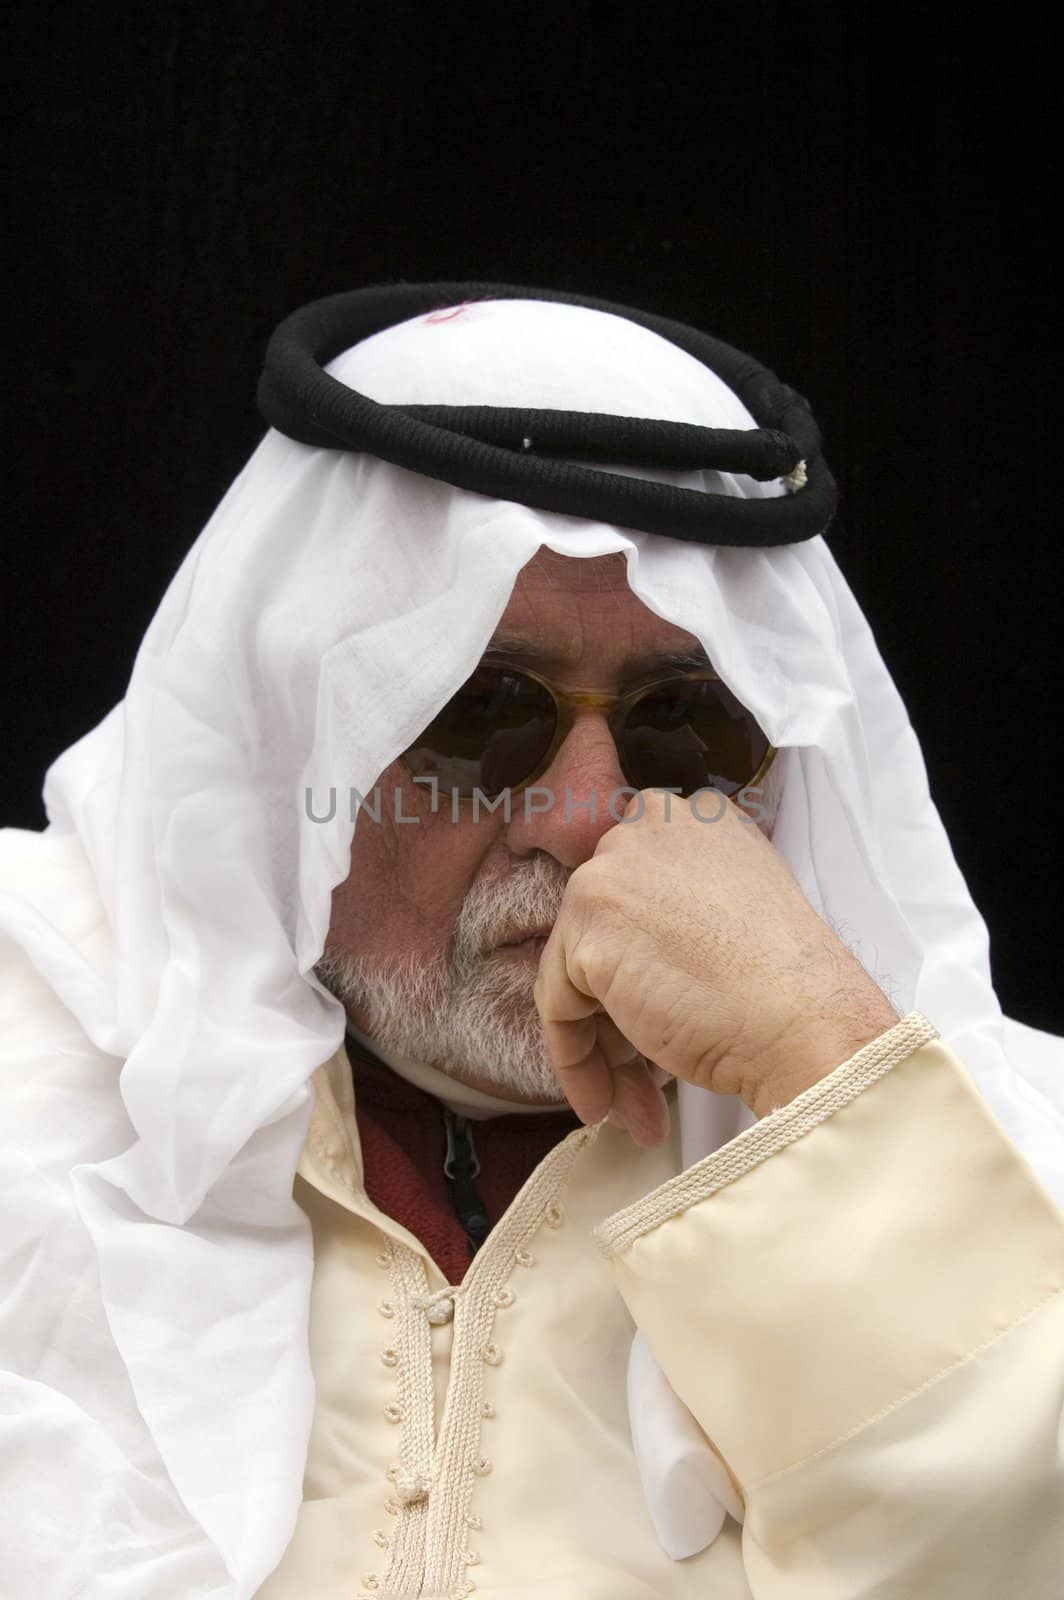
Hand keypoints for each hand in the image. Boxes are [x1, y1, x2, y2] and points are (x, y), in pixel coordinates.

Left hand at [533, 791, 897, 1144]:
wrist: (806, 1022)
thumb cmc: (788, 986)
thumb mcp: (739, 906)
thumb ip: (682, 903)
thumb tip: (630, 951)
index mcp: (692, 817)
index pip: (633, 886)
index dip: (638, 957)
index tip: (647, 1009)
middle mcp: (645, 827)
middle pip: (600, 927)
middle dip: (618, 1008)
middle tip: (642, 1073)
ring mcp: (610, 874)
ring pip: (573, 970)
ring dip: (602, 1045)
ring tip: (633, 1104)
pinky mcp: (588, 933)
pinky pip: (558, 1008)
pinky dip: (575, 1061)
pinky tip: (607, 1103)